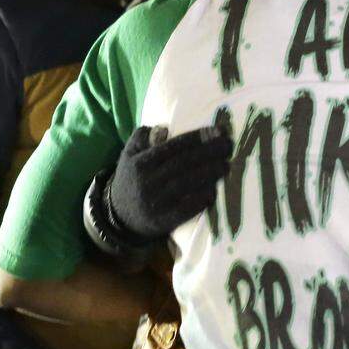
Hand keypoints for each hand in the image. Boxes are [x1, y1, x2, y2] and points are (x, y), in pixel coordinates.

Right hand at [107, 124, 233, 241]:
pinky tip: (215, 190)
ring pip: (187, 184)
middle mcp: (148, 181)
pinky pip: (186, 209)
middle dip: (209, 152)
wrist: (119, 217)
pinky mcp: (163, 220)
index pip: (174, 147)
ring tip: (227, 165)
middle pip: (184, 163)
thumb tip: (163, 128)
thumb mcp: (129, 156)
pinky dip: (202, 199)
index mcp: (141, 163)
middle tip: (229, 145)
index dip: (197, 138)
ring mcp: (155, 202)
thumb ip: (142, 138)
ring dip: (210, 173)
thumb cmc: (132, 180)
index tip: (218, 131)